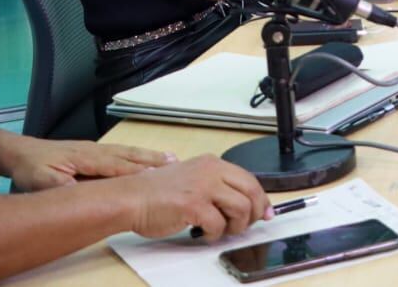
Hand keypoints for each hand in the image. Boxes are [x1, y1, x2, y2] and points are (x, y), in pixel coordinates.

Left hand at [5, 136, 173, 191]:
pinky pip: (121, 151)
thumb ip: (65, 186)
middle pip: (129, 155)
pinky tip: (144, 157)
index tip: (159, 175)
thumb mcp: (43, 181)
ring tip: (170, 159)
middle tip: (176, 163)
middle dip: (153, 160)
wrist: (20, 152)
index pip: (118, 166)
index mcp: (87, 158)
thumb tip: (85, 192)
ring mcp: (95, 149)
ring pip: (128, 151)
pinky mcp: (93, 151)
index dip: (139, 172)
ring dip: (149, 156)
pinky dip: (137, 154)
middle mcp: (95, 150)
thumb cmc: (32, 168)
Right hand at [118, 154, 270, 240]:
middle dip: (253, 214)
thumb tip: (244, 204)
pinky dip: (214, 234)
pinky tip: (203, 232)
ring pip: (241, 208)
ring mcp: (203, 186)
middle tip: (243, 226)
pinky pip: (218, 224)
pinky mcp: (193, 204)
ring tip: (220, 230)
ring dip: (235, 226)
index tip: (266, 213)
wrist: (132, 198)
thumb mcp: (194, 180)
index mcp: (213, 163)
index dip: (261, 199)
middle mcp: (211, 171)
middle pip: (252, 192)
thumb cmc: (158, 193)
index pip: (250, 180)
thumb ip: (217, 187)